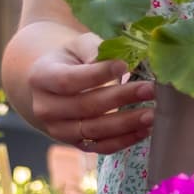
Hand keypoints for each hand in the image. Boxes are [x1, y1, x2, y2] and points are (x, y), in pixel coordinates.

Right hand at [17, 34, 154, 152]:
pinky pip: (101, 147)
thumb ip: (95, 50)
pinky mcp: (76, 144)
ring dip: (125, 124)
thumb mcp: (78, 46)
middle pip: (84, 107)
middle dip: (120, 98)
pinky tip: (144, 130)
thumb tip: (121, 63)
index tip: (125, 65)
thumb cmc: (73, 60)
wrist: (57, 85)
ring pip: (94, 131)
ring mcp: (59, 130)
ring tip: (152, 114)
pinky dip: (124, 140)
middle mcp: (45, 108)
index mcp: (41, 78)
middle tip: (150, 89)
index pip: (69, 80)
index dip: (97, 74)